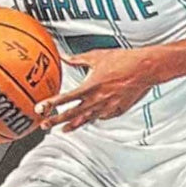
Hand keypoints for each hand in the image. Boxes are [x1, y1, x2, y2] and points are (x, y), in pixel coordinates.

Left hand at [35, 48, 160, 130]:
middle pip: (71, 114)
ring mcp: (107, 108)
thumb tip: (64, 57)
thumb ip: (77, 59)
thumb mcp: (96, 57)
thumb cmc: (124, 60)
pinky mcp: (117, 111)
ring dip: (73, 125)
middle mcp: (97, 100)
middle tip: (44, 125)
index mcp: (90, 87)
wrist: (145, 68)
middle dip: (56, 121)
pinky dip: (94, 118)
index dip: (50, 105)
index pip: (65, 99)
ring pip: (86, 120)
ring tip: (63, 129)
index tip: (40, 109)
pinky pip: (102, 117)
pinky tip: (89, 118)